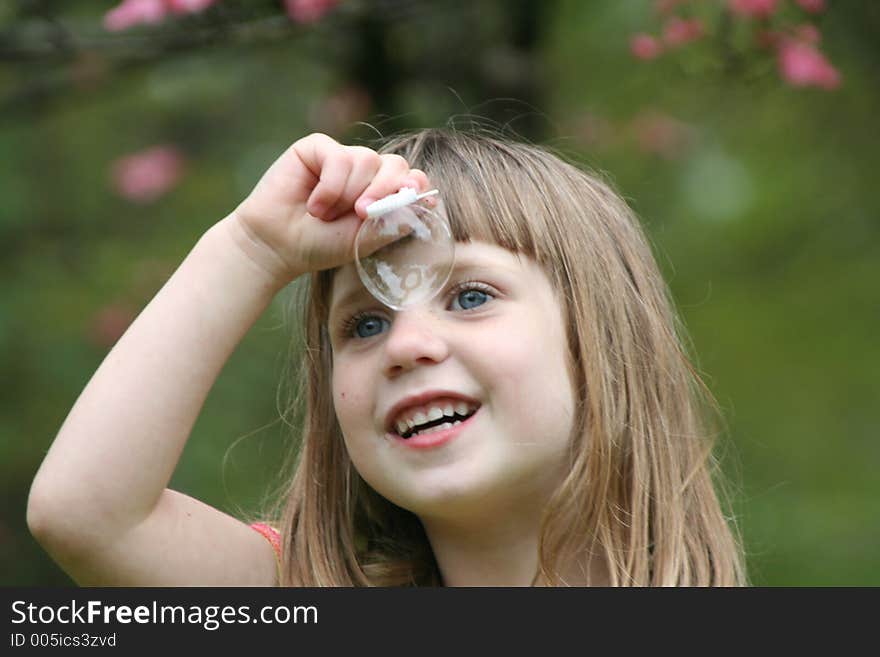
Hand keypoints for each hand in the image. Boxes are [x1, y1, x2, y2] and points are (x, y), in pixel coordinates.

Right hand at [229, 133, 429, 284]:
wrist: (277, 246)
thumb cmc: (320, 245)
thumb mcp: (363, 240)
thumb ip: (392, 222)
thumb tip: (426, 202)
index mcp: (382, 193)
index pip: (411, 179)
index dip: (414, 186)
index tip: (413, 201)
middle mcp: (366, 172)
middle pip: (395, 165)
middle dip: (383, 190)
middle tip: (362, 214)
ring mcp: (342, 157)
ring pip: (366, 160)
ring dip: (348, 194)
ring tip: (325, 215)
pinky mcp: (317, 148)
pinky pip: (339, 158)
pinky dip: (331, 187)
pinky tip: (314, 204)